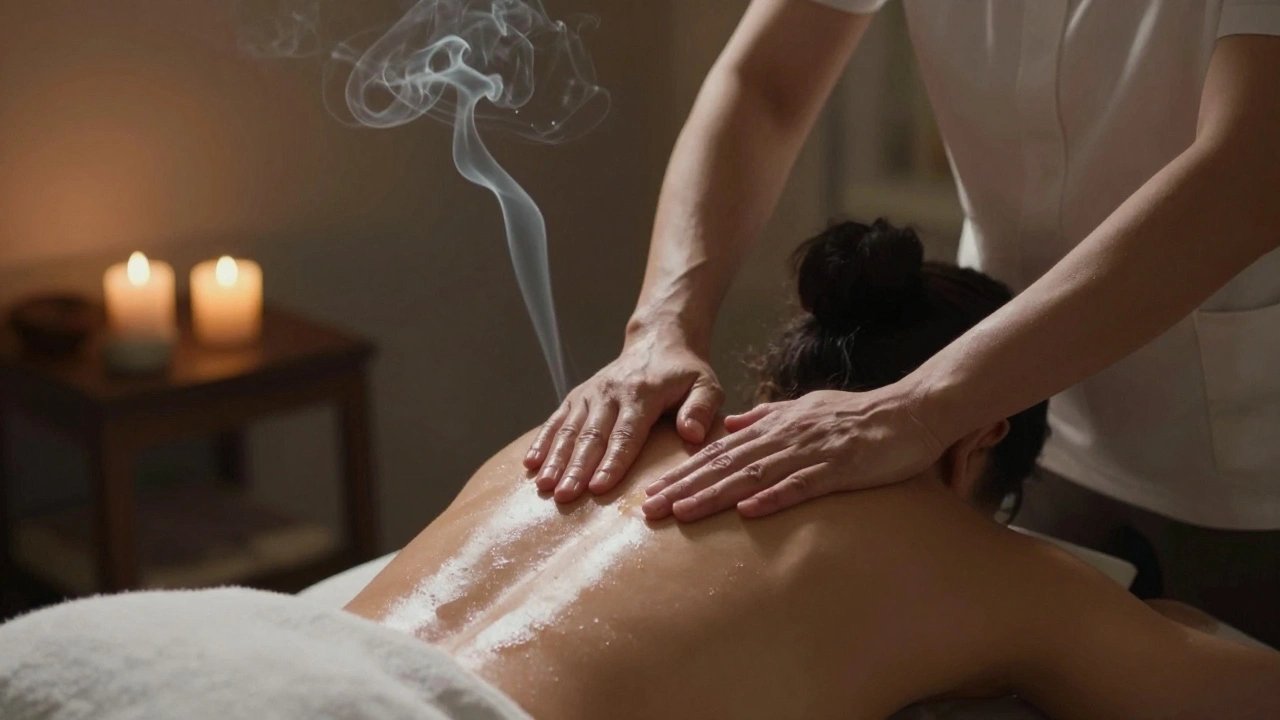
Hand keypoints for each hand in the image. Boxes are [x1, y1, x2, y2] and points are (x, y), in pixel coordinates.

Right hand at [525, 330, 723, 501]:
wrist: (659, 341)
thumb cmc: (685, 373)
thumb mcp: (706, 385)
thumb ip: (701, 409)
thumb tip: (691, 435)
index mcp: (642, 393)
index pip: (626, 433)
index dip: (612, 461)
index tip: (599, 487)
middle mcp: (611, 392)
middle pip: (591, 435)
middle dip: (576, 467)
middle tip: (565, 496)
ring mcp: (591, 393)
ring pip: (569, 429)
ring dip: (556, 459)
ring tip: (545, 486)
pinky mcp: (578, 395)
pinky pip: (556, 419)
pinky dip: (542, 441)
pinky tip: (530, 463)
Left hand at [641, 385, 944, 521]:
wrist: (911, 411)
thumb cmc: (858, 415)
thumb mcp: (805, 409)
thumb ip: (766, 416)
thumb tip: (729, 425)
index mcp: (776, 424)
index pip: (719, 451)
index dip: (684, 471)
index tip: (653, 491)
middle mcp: (786, 435)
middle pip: (726, 464)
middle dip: (685, 486)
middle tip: (649, 509)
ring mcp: (812, 451)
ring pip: (754, 474)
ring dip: (716, 494)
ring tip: (683, 512)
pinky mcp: (840, 467)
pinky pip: (803, 484)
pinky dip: (774, 497)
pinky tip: (749, 511)